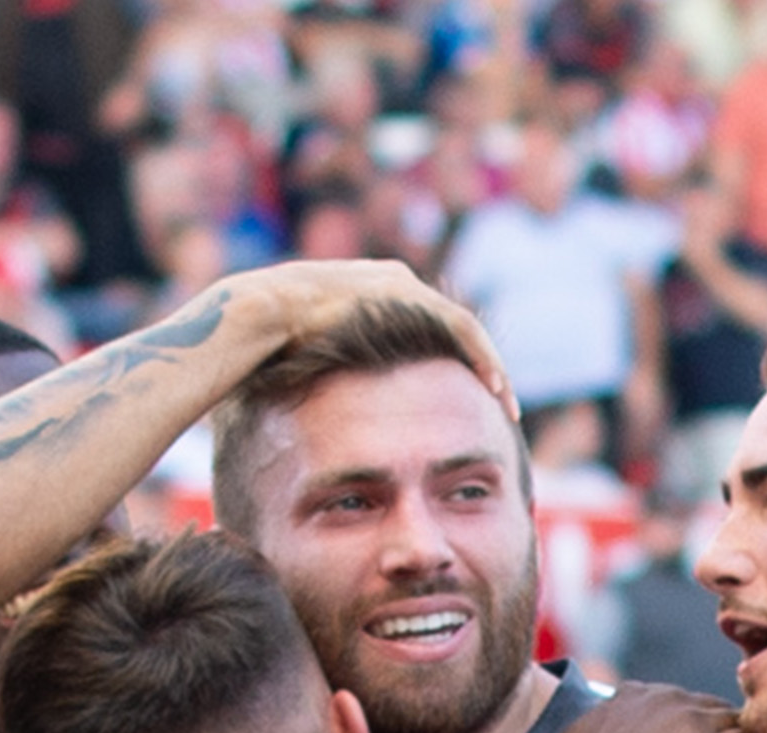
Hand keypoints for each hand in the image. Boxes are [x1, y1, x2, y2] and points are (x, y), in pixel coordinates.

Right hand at [227, 259, 518, 422]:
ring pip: (464, 328)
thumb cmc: (275, 344)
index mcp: (376, 294)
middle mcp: (396, 282)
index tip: (466, 400)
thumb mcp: (317, 360)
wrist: (262, 314)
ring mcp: (404, 285)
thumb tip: (337, 415)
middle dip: (480, 367)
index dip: (452, 366)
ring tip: (505, 401)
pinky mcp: (410, 295)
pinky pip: (460, 327)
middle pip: (453, 329)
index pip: (429, 332)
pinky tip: (492, 385)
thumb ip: (339, 374)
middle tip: (501, 404)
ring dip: (489, 365)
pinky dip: (480, 357)